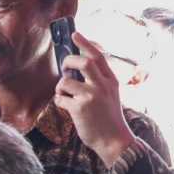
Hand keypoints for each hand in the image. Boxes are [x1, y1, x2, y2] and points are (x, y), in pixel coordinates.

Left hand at [55, 31, 135, 167]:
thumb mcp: (110, 95)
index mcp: (111, 80)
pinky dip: (59, 102)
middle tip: (64, 68)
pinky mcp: (80, 108)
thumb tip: (75, 70)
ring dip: (60, 87)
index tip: (75, 34)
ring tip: (65, 95)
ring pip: (65, 81)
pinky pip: (60, 99)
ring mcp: (91, 96)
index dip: (85, 43)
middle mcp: (102, 85)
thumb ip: (98, 81)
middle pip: (82, 62)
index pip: (98, 56)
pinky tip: (66, 107)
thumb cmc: (108, 118)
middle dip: (67, 61)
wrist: (113, 139)